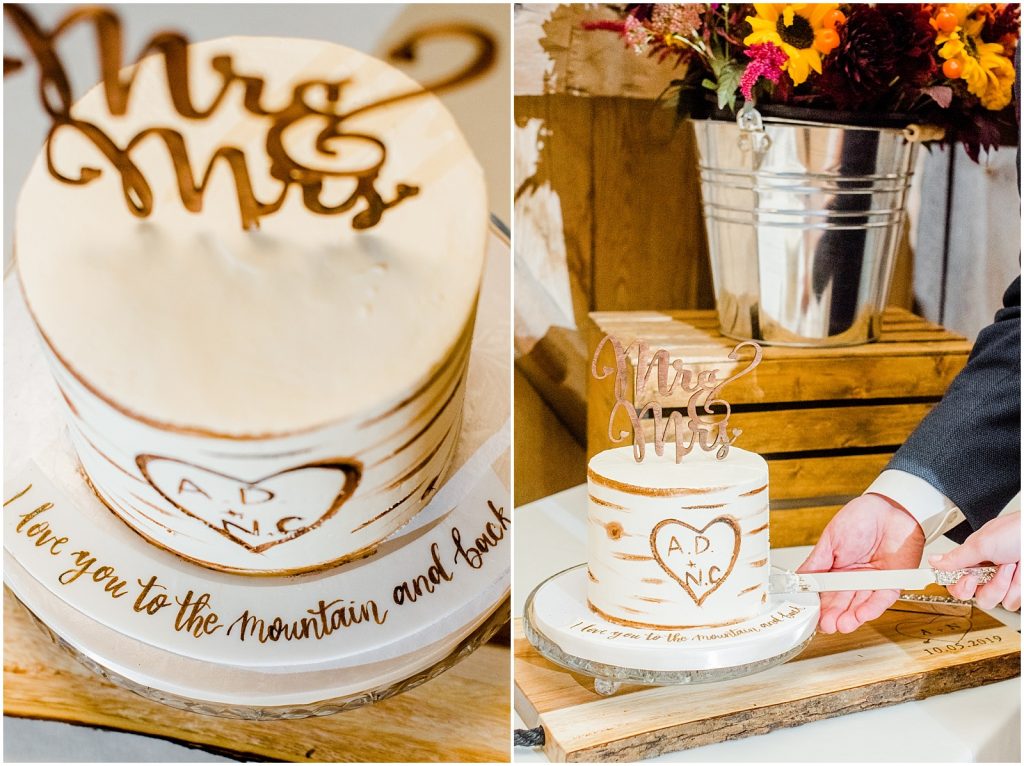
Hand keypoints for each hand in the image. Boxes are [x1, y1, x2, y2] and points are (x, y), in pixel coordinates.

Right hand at [798, 493, 924, 633]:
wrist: (891, 508)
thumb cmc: (861, 518)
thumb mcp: (831, 539)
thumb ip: (816, 563)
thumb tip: (798, 579)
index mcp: (836, 568)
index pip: (824, 592)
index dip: (818, 604)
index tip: (811, 615)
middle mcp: (853, 578)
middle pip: (842, 602)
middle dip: (834, 615)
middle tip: (827, 625)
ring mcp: (873, 582)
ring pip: (861, 605)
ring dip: (852, 617)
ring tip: (842, 625)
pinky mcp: (893, 583)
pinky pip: (882, 599)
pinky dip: (872, 607)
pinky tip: (861, 615)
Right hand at [929, 512, 1019, 610]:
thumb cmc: (1018, 531)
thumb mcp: (983, 543)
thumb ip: (957, 557)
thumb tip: (933, 562)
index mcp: (973, 559)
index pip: (954, 582)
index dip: (959, 585)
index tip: (968, 579)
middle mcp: (986, 572)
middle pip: (974, 595)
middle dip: (987, 584)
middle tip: (993, 569)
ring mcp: (1004, 582)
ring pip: (993, 601)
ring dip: (1004, 584)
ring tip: (1013, 565)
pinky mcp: (1018, 590)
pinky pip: (1012, 603)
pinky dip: (1018, 589)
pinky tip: (1021, 573)